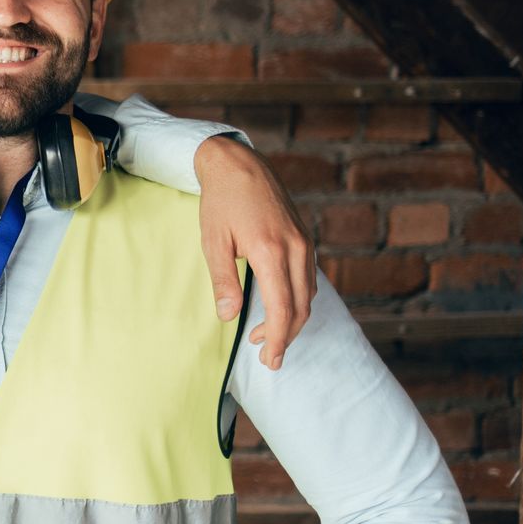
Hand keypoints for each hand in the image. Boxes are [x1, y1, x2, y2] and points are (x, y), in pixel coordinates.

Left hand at [193, 136, 313, 369]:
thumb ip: (223, 281)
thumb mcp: (213, 242)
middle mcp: (295, 248)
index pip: (282, 308)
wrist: (238, 164)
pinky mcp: (304, 237)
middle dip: (286, 336)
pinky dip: (298, 299)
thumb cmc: (221, 202)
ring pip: (308, 294)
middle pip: (301, 306)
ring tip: (266, 337)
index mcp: (271, 251)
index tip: (270, 359)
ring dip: (291, 320)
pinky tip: (279, 307)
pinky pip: (308, 277)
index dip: (277, 338)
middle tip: (269, 358)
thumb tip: (229, 316)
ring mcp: (303, 242)